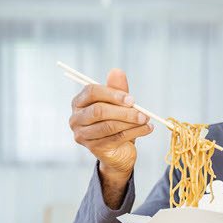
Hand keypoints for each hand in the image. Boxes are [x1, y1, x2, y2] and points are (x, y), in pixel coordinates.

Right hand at [69, 69, 153, 206]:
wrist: (117, 151)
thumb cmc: (115, 122)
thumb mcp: (117, 104)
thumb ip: (117, 89)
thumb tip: (116, 71)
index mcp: (79, 102)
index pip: (91, 92)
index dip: (112, 94)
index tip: (131, 99)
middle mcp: (76, 119)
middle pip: (98, 111)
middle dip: (123, 111)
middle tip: (142, 113)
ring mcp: (83, 135)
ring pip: (108, 126)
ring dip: (131, 122)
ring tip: (146, 120)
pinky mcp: (94, 148)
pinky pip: (117, 138)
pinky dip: (135, 132)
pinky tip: (147, 129)